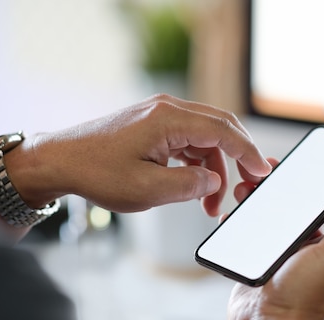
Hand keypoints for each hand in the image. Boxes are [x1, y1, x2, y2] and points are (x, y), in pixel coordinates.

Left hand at [8, 94, 271, 216]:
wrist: (60, 161)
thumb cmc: (96, 173)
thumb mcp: (147, 189)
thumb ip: (188, 186)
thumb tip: (214, 182)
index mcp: (168, 119)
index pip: (222, 131)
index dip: (247, 152)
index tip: (262, 172)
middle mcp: (167, 109)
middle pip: (219, 128)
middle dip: (238, 158)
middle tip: (249, 186)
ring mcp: (160, 115)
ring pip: (205, 138)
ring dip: (214, 170)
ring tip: (210, 205)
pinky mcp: (154, 125)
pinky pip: (188, 141)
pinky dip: (197, 164)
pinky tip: (194, 188)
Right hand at [209, 170, 323, 319]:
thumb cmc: (302, 299)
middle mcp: (315, 249)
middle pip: (307, 206)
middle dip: (293, 184)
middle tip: (277, 168)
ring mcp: (287, 254)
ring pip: (278, 215)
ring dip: (264, 198)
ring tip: (248, 186)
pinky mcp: (262, 259)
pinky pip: (255, 231)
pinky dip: (246, 218)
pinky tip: (236, 210)